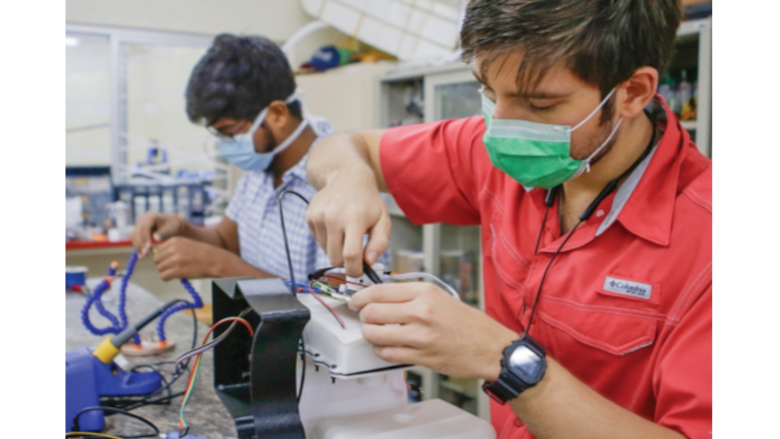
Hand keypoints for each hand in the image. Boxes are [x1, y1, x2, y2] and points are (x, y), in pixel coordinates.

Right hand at [132, 213, 182, 257]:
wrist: (169, 223)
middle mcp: (142, 219)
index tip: (147, 248)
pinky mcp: (137, 230)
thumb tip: (155, 239)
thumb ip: (162, 233)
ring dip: (137, 247)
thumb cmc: (171, 226)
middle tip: (144, 255)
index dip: (145, 238)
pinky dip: (138, 246)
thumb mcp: (169, 229)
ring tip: (142, 256)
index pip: (144, 228)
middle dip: (140, 244)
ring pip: (134, 237)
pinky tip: (141, 254)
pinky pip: (135, 239)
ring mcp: (138, 224)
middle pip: (137, 232)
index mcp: (150, 216)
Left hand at [152, 237, 230, 280]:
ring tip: (175, 272)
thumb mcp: (186, 244)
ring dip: (165, 272)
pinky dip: (167, 278)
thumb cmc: (202, 254)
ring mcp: (174, 260)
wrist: (215, 261)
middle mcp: (172, 249)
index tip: (170, 261)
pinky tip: (175, 277)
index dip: (163, 257)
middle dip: (162, 265)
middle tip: (171, 268)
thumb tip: (158, 256)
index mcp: (174, 240)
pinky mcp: (177, 271)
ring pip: (159, 268)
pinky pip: (163, 276)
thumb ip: (172, 248)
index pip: (157, 250)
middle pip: (156, 259)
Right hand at [306, 169, 390, 276]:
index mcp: (354, 218)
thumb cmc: (367, 201)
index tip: (359, 272)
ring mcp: (319, 216)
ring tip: (346, 232)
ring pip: (326, 251)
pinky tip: (336, 226)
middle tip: (355, 250)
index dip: (355, 270)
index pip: (351, 255)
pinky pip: (318, 241)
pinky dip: (328, 240)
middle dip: (346, 261)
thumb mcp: (382, 220)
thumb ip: (379, 243)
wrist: (347, 177)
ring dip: (337, 249)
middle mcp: (333, 217)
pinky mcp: (309, 216)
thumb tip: (369, 262)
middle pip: (336, 258)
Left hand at [349, 282, 518, 380]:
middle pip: (372, 312)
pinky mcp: (420, 357)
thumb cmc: (465, 322)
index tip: (354, 301)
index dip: (360, 297)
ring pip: (375, 334)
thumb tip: (377, 297)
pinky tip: (386, 347)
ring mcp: (420, 336)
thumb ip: (409, 295)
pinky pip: (386, 354)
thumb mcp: (439, 296)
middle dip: (363, 316)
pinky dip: (380, 351)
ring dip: (369, 335)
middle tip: (366, 319)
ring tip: (375, 333)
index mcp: (424, 292)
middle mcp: (421, 311)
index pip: (379, 291)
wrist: (489, 347)